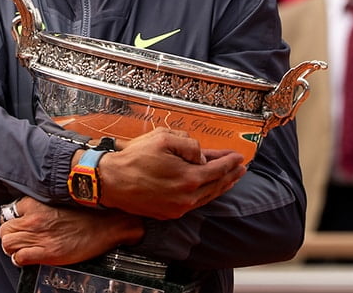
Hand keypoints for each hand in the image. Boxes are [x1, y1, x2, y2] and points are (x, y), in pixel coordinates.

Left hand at [0, 197, 142, 266]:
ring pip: (7, 244)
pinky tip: (28, 257)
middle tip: (19, 238)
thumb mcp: (61, 199)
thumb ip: (43, 204)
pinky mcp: (46, 253)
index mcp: (36, 203)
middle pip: (5, 229)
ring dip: (12, 248)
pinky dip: (20, 259)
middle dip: (10, 235)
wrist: (108, 223)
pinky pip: (19, 258)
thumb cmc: (89, 212)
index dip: (14, 220)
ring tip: (21, 249)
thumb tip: (32, 210)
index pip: (10, 211)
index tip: (20, 224)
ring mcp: (39, 236)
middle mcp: (34, 219)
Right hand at [96, 128, 245, 219]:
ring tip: (230, 179)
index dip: (230, 162)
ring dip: (220, 187)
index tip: (239, 156)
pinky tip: (206, 190)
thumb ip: (188, 144)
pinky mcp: (168, 214)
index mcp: (188, 178)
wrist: (110, 181)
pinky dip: (205, 195)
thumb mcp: (162, 139)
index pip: (218, 170)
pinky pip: (194, 204)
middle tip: (241, 168)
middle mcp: (187, 197)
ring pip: (206, 197)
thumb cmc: (133, 159)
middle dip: (231, 176)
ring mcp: (178, 208)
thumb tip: (202, 155)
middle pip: (216, 186)